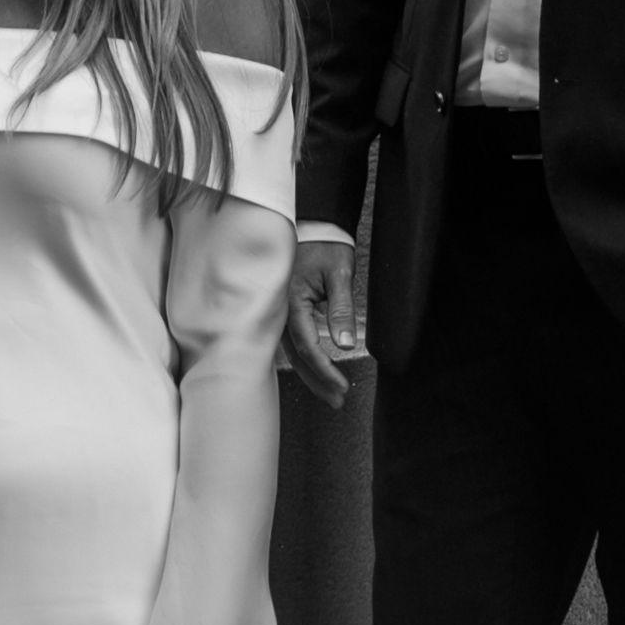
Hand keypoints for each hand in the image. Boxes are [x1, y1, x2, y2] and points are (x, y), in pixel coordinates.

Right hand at [278, 225, 367, 402]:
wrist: (312, 224)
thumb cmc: (325, 245)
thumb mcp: (339, 273)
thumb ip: (341, 309)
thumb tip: (347, 345)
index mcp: (291, 300)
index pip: (308, 346)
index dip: (325, 370)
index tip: (343, 386)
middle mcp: (279, 310)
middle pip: (297, 356)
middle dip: (318, 381)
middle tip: (338, 401)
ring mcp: (278, 311)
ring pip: (291, 353)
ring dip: (311, 375)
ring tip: (330, 394)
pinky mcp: (282, 311)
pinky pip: (289, 342)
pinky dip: (303, 360)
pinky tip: (314, 372)